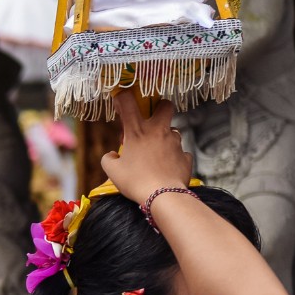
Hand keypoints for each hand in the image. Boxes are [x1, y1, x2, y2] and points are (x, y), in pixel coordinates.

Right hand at [99, 89, 193, 205]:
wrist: (163, 196)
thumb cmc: (134, 181)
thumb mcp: (112, 171)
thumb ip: (108, 159)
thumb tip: (111, 154)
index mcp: (137, 131)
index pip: (128, 103)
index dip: (123, 97)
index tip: (121, 100)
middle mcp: (158, 131)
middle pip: (166, 106)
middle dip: (161, 107)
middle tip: (153, 118)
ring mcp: (175, 143)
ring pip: (173, 131)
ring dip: (165, 138)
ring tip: (157, 153)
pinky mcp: (186, 156)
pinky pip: (180, 152)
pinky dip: (174, 157)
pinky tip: (167, 168)